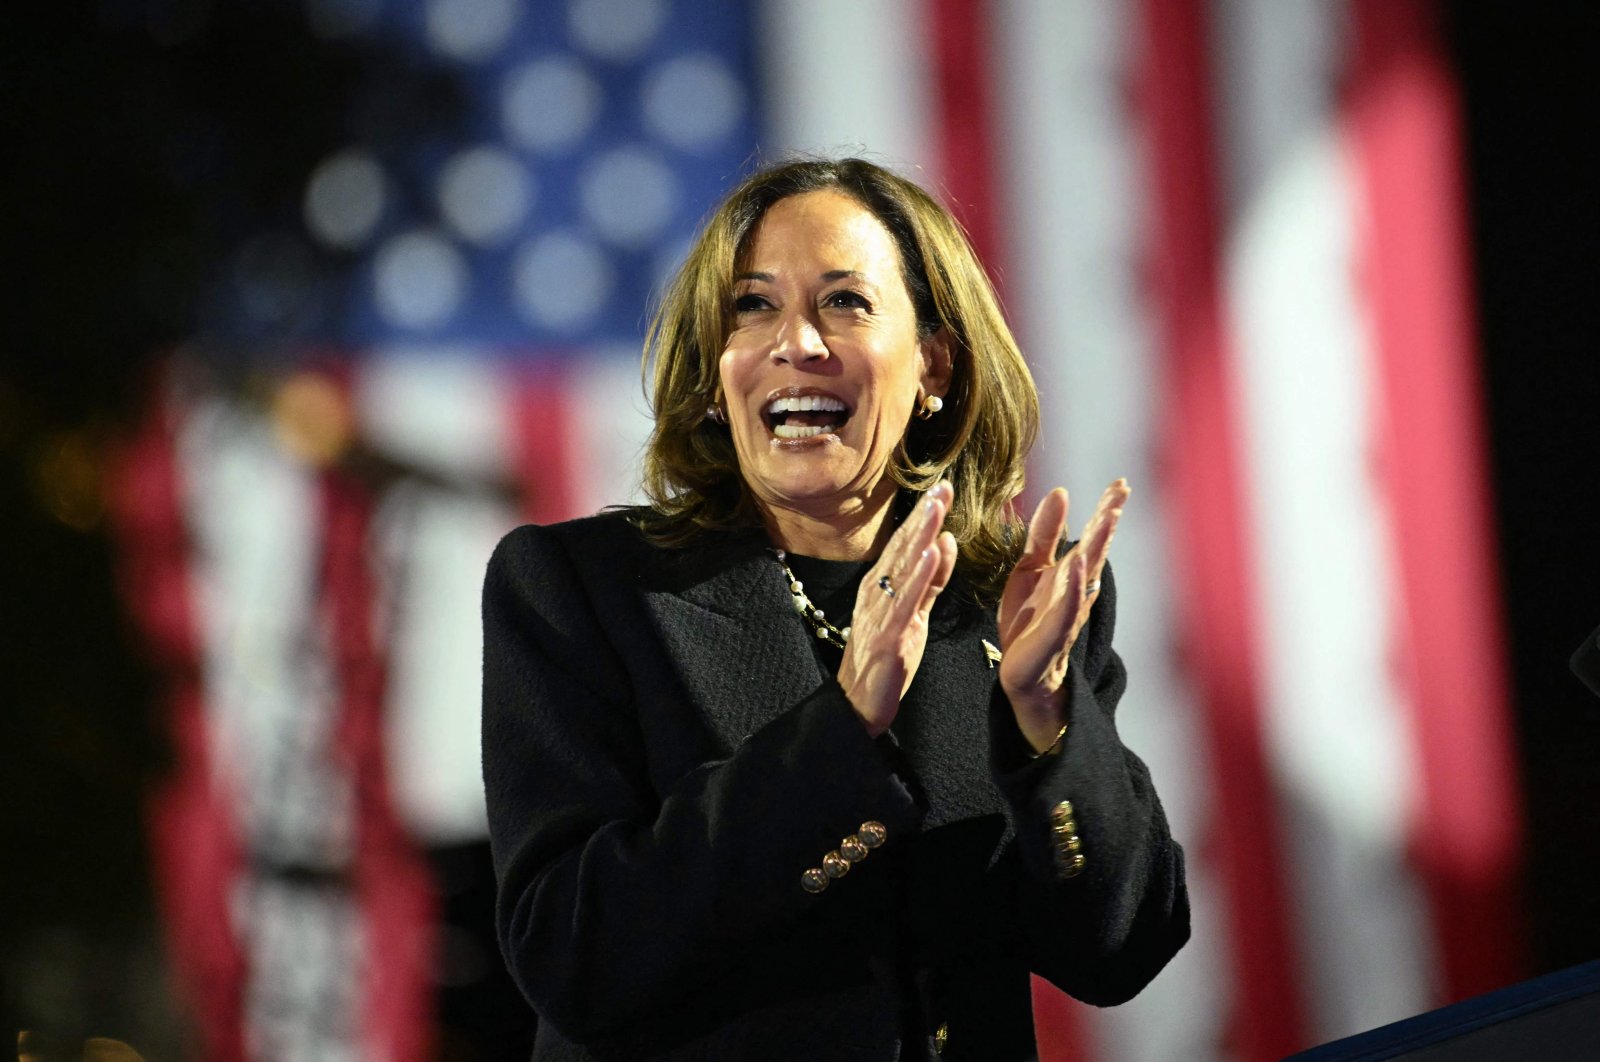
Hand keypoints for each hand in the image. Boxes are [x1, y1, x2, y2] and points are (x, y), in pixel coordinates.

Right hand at [838, 482, 958, 735]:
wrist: (860, 702)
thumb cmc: (886, 657)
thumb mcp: (915, 612)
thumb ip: (932, 580)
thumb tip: (947, 540)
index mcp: (882, 584)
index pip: (906, 544)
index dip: (923, 516)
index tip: (943, 488)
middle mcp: (877, 591)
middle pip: (903, 548)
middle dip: (923, 516)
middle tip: (942, 486)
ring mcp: (880, 611)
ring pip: (903, 567)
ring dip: (921, 535)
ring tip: (937, 508)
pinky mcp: (888, 635)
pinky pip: (906, 600)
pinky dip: (921, 575)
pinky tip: (934, 553)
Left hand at [996, 479, 1128, 751]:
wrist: (1022, 674)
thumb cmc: (1029, 620)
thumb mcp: (1030, 569)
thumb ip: (1044, 534)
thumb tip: (1061, 492)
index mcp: (1071, 572)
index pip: (1092, 535)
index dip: (1105, 509)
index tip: (1120, 483)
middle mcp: (1076, 590)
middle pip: (1097, 549)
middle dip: (1108, 520)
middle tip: (1121, 492)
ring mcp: (1068, 611)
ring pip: (1088, 574)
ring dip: (1099, 545)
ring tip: (1108, 516)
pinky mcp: (1053, 633)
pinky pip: (1067, 607)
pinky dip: (1075, 586)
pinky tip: (1079, 564)